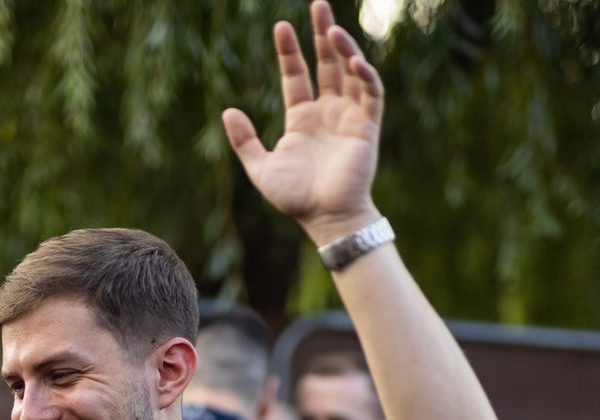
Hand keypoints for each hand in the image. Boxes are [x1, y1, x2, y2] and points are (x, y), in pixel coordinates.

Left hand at [223, 1, 384, 243]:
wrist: (326, 218)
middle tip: (319, 4)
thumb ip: (245, 141)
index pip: (296, 76)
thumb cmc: (296, 198)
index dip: (289, 52)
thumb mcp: (261, 169)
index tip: (281, 27)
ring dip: (344, 48)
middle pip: (327, 64)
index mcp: (302, 119)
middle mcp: (327, 113)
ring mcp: (349, 117)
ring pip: (350, 72)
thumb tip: (228, 111)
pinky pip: (371, 93)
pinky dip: (364, 74)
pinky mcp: (367, 126)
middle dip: (323, 34)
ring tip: (333, 29)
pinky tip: (353, 60)